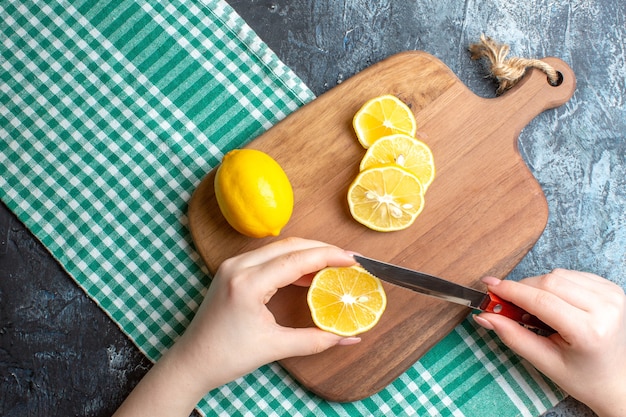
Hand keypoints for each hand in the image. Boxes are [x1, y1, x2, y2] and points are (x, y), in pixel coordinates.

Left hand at [114, 238, 359, 416]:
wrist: (191, 362)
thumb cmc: (227, 357)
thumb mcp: (275, 347)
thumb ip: (316, 340)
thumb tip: (350, 337)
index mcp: (248, 283)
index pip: (297, 259)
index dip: (329, 256)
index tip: (354, 259)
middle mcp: (238, 266)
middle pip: (289, 245)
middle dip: (322, 250)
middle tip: (348, 260)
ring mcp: (232, 266)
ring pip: (278, 248)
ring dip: (306, 254)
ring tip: (333, 266)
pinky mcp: (231, 270)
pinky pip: (267, 258)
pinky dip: (290, 262)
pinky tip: (307, 275)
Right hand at [474, 269, 625, 416]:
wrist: (617, 381)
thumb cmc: (584, 377)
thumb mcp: (545, 362)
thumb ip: (513, 336)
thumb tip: (485, 316)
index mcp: (590, 331)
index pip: (541, 300)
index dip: (510, 291)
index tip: (489, 287)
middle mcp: (605, 308)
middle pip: (548, 281)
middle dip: (521, 289)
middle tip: (505, 303)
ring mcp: (612, 295)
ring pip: (558, 275)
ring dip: (538, 287)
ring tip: (537, 311)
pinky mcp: (612, 288)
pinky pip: (571, 275)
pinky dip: (555, 285)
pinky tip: (555, 304)